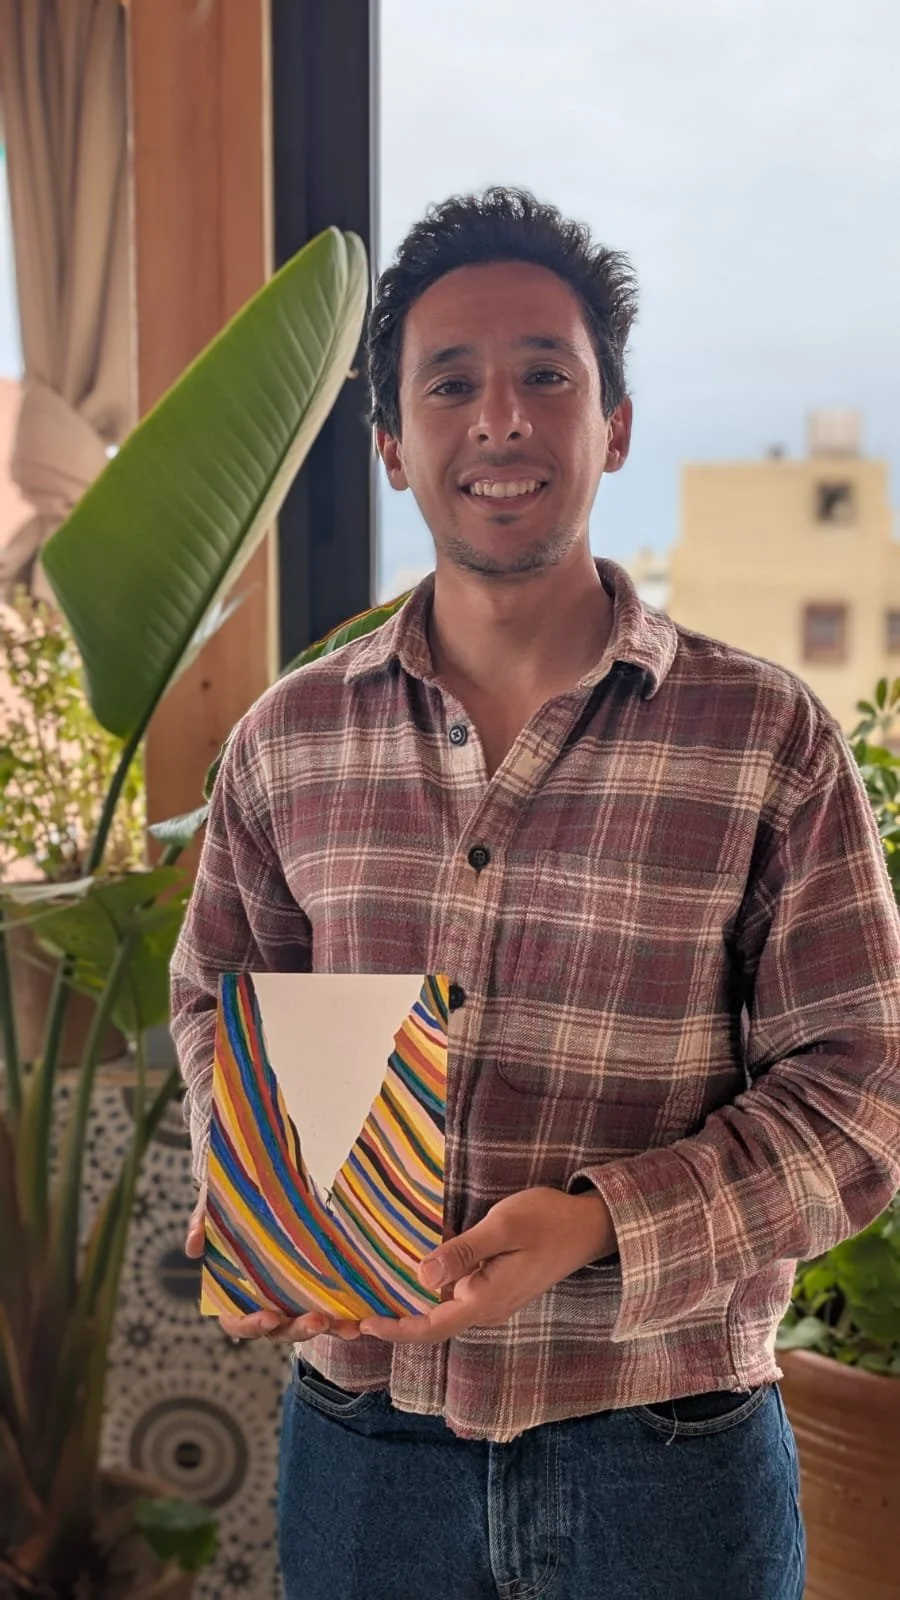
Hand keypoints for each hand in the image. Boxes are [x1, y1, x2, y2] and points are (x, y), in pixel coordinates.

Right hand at [184, 1178, 359, 1343]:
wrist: (262, 1184)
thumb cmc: (231, 1202)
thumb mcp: (212, 1206)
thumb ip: (201, 1224)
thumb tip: (193, 1247)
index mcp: (232, 1293)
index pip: (236, 1322)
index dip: (251, 1325)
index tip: (270, 1317)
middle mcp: (261, 1303)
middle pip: (278, 1331)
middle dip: (298, 1330)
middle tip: (318, 1320)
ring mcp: (288, 1299)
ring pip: (306, 1326)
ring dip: (328, 1330)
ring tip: (350, 1327)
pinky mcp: (312, 1288)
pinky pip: (328, 1309)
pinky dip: (343, 1316)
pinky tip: (361, 1316)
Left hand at [359, 1185, 615, 1344]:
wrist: (588, 1226)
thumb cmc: (547, 1220)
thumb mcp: (503, 1227)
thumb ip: (464, 1252)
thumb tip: (422, 1274)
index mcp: (486, 1300)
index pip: (432, 1327)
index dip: (396, 1329)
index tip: (364, 1323)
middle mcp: (486, 1308)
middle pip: (432, 1324)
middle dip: (395, 1322)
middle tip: (355, 1313)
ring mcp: (492, 1300)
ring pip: (442, 1311)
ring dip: (410, 1307)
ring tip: (373, 1295)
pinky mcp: (495, 1287)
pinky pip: (455, 1297)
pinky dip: (429, 1293)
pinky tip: (412, 1275)